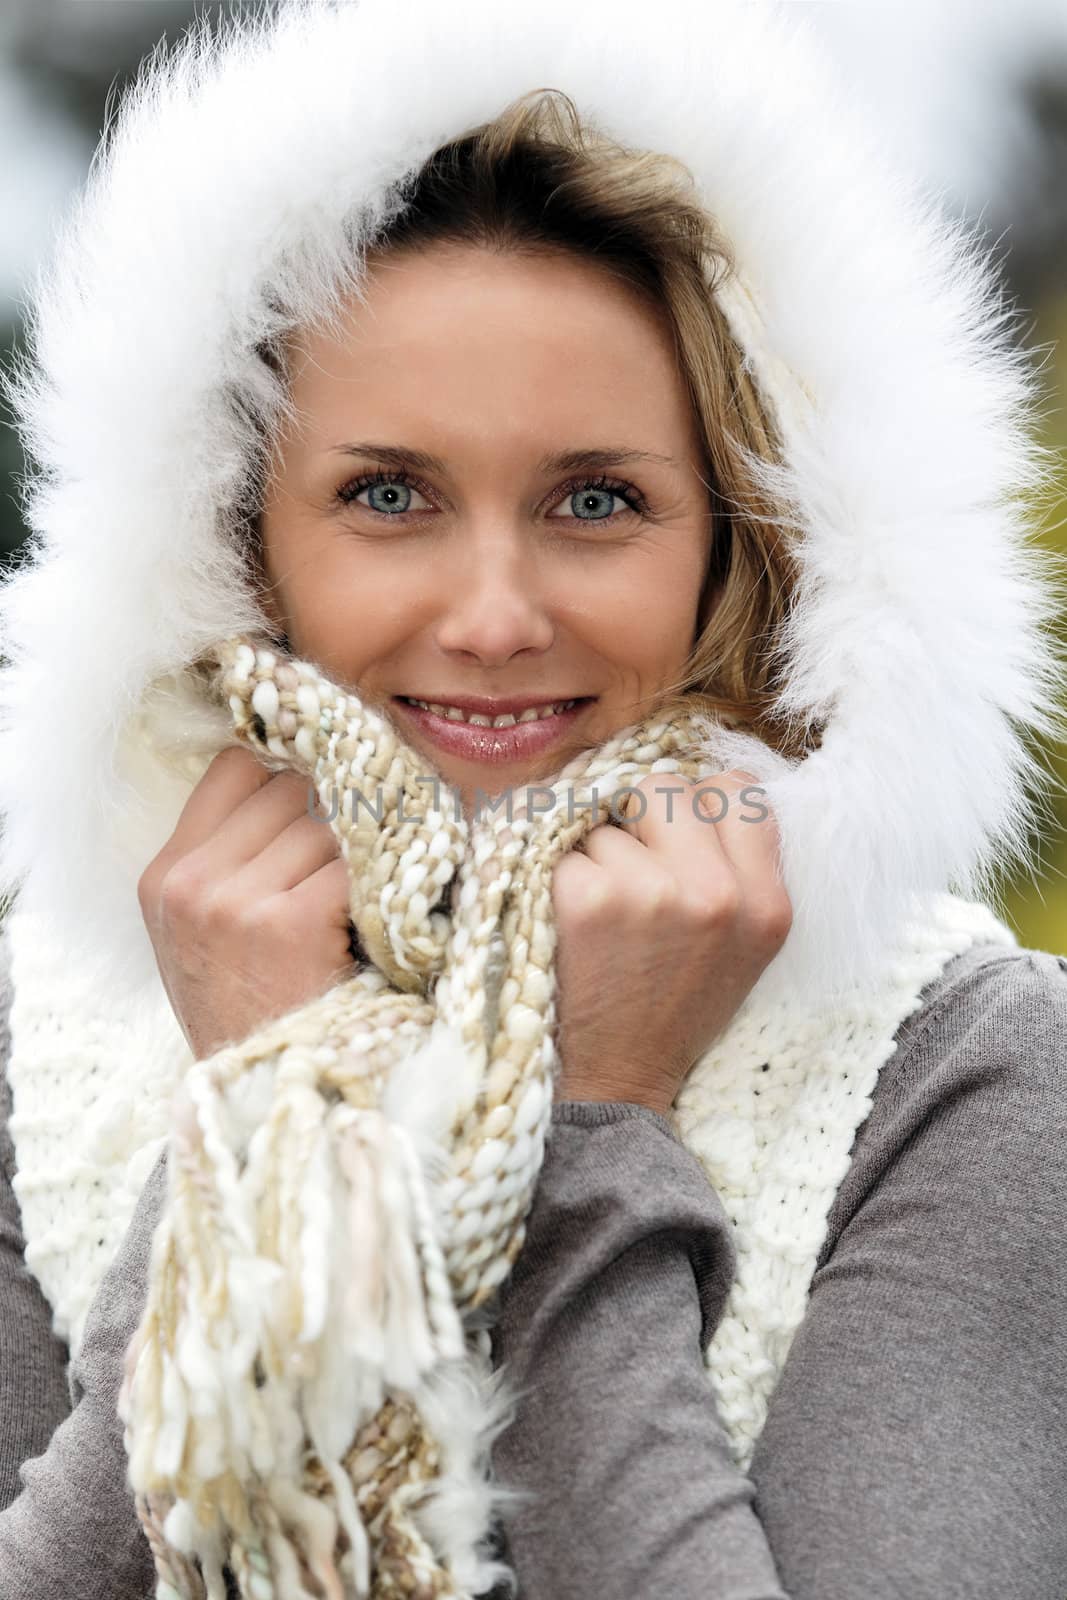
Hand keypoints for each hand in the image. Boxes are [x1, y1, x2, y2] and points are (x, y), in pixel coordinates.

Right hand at [137, 746, 356, 1058]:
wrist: (262, 1095)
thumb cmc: (247, 1010)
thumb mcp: (205, 932)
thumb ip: (231, 858)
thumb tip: (305, 776)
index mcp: (164, 876)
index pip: (233, 767)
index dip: (285, 771)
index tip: (319, 793)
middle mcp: (191, 882)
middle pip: (286, 790)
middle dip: (328, 815)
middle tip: (356, 852)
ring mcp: (235, 902)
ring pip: (325, 827)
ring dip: (356, 856)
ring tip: (362, 899)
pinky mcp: (287, 924)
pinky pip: (351, 868)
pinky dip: (374, 889)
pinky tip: (375, 918)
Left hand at [550, 770, 790, 1116]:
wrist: (620, 1079)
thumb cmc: (676, 1003)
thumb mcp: (745, 945)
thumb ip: (739, 866)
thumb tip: (702, 785)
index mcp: (767, 904)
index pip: (738, 790)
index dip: (698, 806)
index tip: (677, 839)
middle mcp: (717, 894)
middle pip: (666, 787)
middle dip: (639, 818)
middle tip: (632, 870)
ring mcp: (652, 893)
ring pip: (608, 821)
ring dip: (599, 856)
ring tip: (609, 916)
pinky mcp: (589, 900)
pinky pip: (565, 849)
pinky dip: (561, 878)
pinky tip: (576, 924)